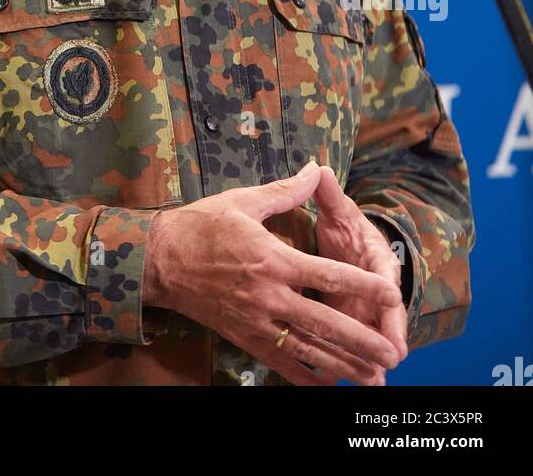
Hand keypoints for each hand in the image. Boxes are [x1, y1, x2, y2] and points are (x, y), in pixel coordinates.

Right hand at [144, 161, 403, 385]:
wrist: (160, 260)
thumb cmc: (202, 225)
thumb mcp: (244, 201)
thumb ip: (286, 191)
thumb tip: (315, 169)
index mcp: (273, 258)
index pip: (329, 274)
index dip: (363, 285)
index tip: (391, 294)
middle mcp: (269, 295)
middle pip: (325, 323)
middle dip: (362, 340)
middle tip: (392, 353)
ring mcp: (257, 321)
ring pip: (308, 350)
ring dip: (343, 364)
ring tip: (372, 376)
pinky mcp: (245, 338)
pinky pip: (282, 363)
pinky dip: (308, 376)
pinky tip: (330, 384)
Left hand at [313, 165, 407, 373]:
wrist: (348, 248)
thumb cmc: (344, 229)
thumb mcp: (339, 212)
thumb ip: (330, 196)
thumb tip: (320, 169)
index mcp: (375, 260)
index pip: (384, 275)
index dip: (387, 288)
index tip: (392, 300)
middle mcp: (375, 290)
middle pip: (384, 315)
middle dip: (387, 335)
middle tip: (392, 358)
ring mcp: (364, 311)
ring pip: (368, 336)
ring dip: (370, 357)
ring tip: (374, 382)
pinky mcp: (349, 324)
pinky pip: (348, 346)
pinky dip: (347, 363)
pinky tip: (340, 382)